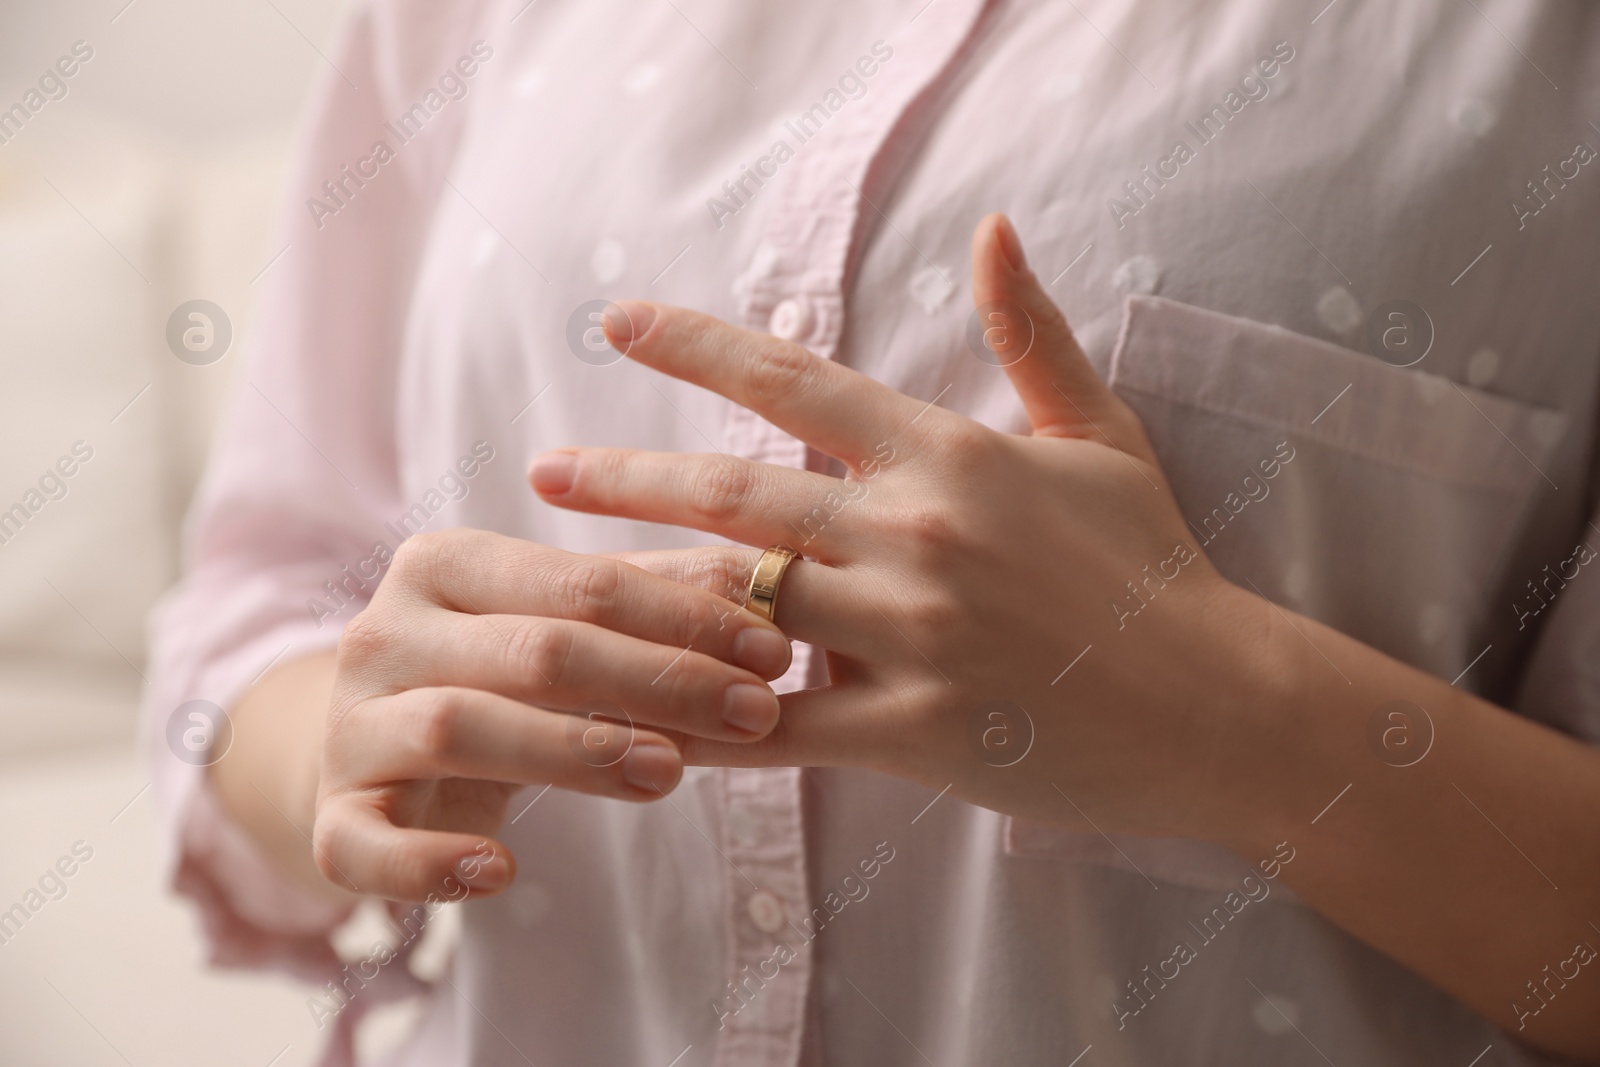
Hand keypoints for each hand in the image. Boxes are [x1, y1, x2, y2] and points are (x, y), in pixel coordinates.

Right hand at [312, 528, 791, 899]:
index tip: (774, 655)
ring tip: (670, 775)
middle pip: (533, 652)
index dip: (685, 618)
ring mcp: (349, 724)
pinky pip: (364, 845)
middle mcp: (382, 631)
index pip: (580, 582)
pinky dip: (430, 863)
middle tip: (755, 715)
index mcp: (441, 562)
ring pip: (459, 728)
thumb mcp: (567, 625)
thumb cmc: (497, 676)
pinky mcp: (332, 815)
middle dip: (659, 682)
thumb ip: (656, 599)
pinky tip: (503, 871)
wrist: (373, 747)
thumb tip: (770, 578)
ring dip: (574, 753)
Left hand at [530, 215, 1274, 840]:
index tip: (618, 323)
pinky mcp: (913, 734)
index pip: (793, 383)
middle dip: (626, 477)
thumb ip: (1031, 334)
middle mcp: (916, 534)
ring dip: (644, 599)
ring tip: (562, 592)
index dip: (694, 346)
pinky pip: (778, 729)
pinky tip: (631, 721)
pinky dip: (701, 724)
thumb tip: (994, 225)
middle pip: (734, 496)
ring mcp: (911, 636)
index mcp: (948, 455)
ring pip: (741, 609)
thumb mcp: (1101, 435)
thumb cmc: (1155, 567)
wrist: (1223, 704)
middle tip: (542, 468)